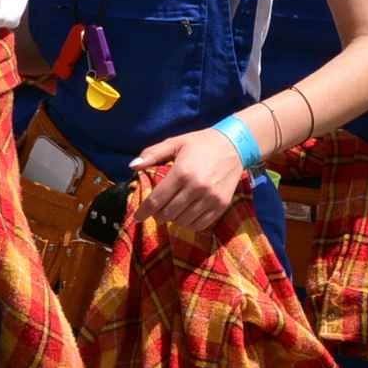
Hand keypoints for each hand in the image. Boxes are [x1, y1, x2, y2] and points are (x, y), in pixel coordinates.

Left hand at [133, 127, 248, 234]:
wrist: (235, 145)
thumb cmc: (202, 143)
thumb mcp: (175, 143)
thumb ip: (152, 154)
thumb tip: (132, 166)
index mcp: (182, 172)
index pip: (157, 200)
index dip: (144, 211)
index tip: (137, 217)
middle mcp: (197, 187)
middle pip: (168, 213)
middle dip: (158, 215)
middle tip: (157, 211)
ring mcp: (211, 198)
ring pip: (183, 221)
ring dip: (173, 219)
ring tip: (172, 210)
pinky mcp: (221, 205)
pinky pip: (200, 224)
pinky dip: (189, 223)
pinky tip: (186, 214)